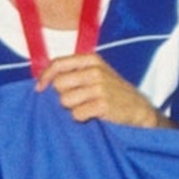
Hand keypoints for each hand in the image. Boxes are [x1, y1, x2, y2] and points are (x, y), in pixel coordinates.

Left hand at [43, 51, 164, 127]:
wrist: (139, 109)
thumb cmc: (113, 92)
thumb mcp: (97, 74)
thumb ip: (74, 72)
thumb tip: (43, 81)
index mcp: (92, 60)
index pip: (58, 64)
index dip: (45, 77)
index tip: (39, 88)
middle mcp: (95, 71)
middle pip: (59, 84)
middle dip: (63, 95)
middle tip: (78, 100)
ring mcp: (100, 87)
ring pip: (65, 100)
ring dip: (73, 108)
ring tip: (88, 107)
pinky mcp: (103, 105)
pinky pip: (76, 114)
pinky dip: (81, 118)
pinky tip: (93, 115)